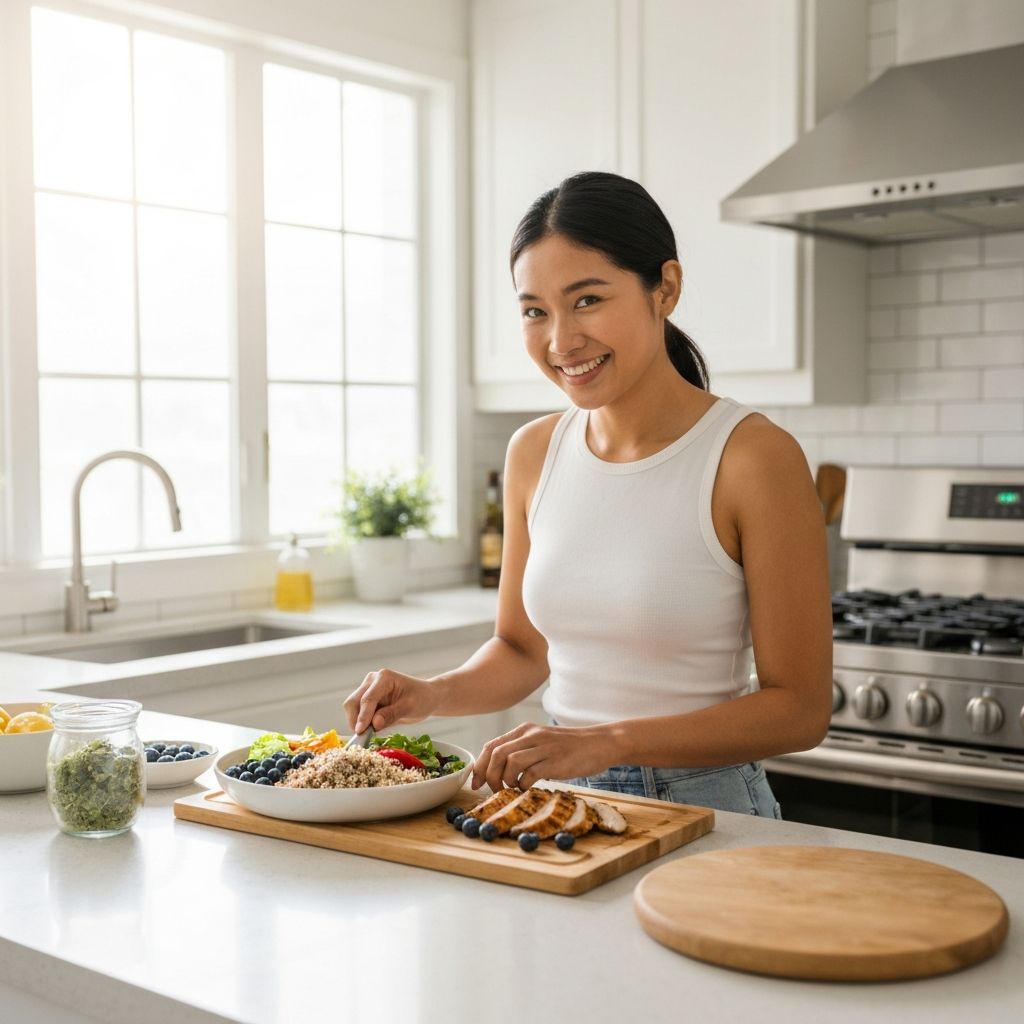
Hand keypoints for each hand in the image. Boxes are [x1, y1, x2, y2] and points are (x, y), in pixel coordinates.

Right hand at [343, 668, 439, 733]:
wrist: (426, 697)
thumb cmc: (422, 699)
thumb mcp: (410, 708)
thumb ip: (391, 715)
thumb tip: (374, 724)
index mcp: (384, 678)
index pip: (368, 698)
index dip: (363, 716)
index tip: (360, 731)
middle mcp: (372, 681)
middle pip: (353, 702)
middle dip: (356, 720)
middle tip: (363, 736)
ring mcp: (368, 689)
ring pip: (353, 708)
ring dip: (358, 722)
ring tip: (371, 733)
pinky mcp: (367, 700)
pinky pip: (358, 713)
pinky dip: (362, 723)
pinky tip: (372, 729)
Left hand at [472, 721, 614, 791]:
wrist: (599, 743)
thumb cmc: (569, 747)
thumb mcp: (541, 741)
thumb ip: (521, 750)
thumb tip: (497, 770)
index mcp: (524, 730)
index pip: (492, 745)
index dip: (480, 766)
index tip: (477, 783)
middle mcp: (532, 735)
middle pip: (497, 754)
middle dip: (489, 776)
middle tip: (494, 790)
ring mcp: (544, 747)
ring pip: (511, 762)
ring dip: (506, 781)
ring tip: (513, 789)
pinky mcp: (556, 761)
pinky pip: (531, 774)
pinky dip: (524, 785)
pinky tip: (528, 789)